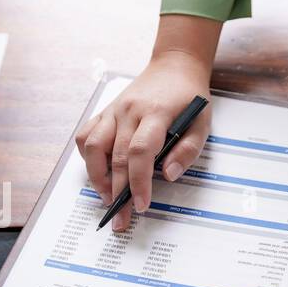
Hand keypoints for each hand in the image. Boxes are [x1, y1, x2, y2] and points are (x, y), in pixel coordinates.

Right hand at [75, 15, 220, 231]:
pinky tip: (98, 172)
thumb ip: (188, 151)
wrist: (174, 67)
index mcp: (156, 113)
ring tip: (107, 198)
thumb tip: (168, 175)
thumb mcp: (201, 124)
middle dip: (117, 192)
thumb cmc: (189, 99)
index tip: (142, 206)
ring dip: (97, 177)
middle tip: (121, 219)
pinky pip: (86, 135)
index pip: (140, 152)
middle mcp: (129, 111)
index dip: (138, 182)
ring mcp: (114, 110)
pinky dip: (87, 157)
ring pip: (92, 146)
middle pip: (116, 157)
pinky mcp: (105, 111)